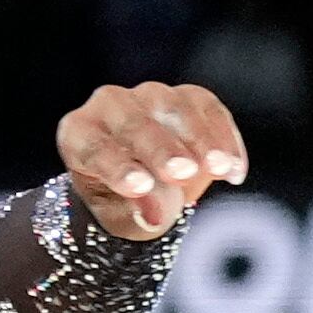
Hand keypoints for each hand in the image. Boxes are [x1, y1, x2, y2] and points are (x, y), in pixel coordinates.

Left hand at [57, 83, 247, 239]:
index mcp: (78, 133)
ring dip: (200, 138)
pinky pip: (208, 108)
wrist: (146, 183)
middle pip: (135, 124)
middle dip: (161, 149)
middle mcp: (108, 105)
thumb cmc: (121, 200)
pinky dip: (224, 138)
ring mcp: (149, 95)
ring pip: (175, 107)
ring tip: (220, 169)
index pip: (95, 148)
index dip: (118, 167)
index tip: (141, 187)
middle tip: (182, 172)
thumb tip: (156, 216)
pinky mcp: (187, 95)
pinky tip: (235, 170)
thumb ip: (136, 212)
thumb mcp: (121, 214)